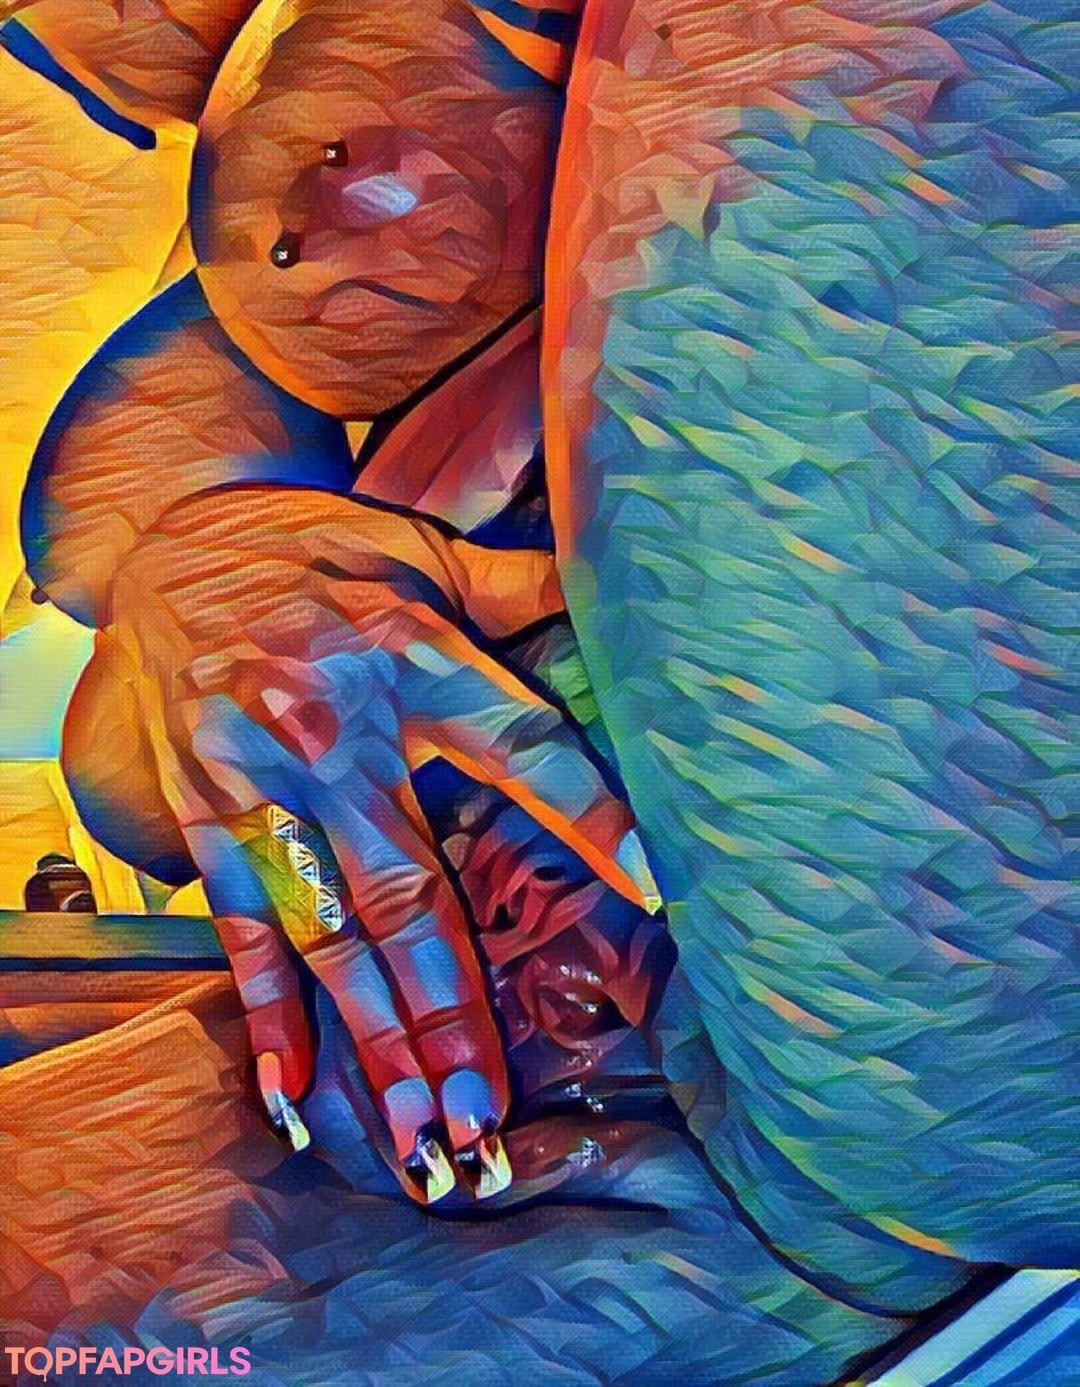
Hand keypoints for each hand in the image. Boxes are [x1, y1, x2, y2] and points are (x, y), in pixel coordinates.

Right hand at [66, 485, 658, 1202]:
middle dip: (452, 1004)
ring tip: (419, 1129)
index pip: (521, 748)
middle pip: (408, 886)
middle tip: (488, 1108)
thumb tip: (624, 587)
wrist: (166, 540)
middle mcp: (336, 731)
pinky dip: (266, 1006)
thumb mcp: (418, 546)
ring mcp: (260, 780)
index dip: (592, 816)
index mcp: (410, 658)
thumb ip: (514, 584)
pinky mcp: (204, 810)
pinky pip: (239, 920)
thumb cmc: (313, 548)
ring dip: (374, 1035)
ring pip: (328, 929)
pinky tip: (294, 1090)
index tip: (658, 894)